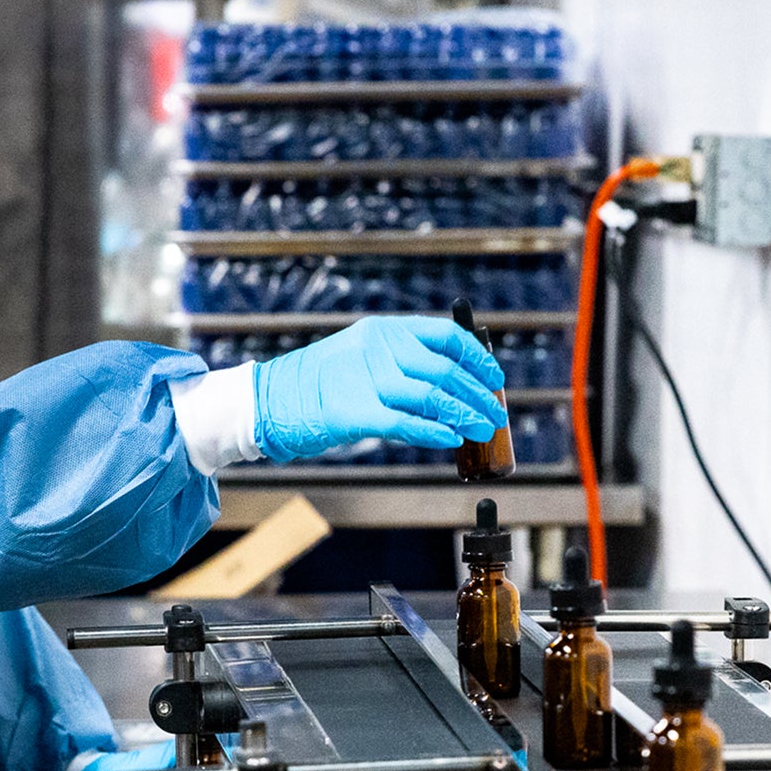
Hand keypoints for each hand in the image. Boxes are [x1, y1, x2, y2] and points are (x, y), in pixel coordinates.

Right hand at [252, 316, 506, 462]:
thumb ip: (406, 364)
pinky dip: (435, 432)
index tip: (496, 379)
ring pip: (432, 397)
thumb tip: (460, 387)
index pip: (446, 337)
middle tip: (497, 415)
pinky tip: (453, 439)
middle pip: (445, 371)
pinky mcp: (355, 412)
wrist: (272, 398)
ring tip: (485, 430)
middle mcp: (377, 348)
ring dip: (465, 415)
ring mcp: (365, 378)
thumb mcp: (365, 357)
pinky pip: (406, 423)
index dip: (477, 358)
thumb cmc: (326, 382)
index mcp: (384, 330)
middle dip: (478, 396)